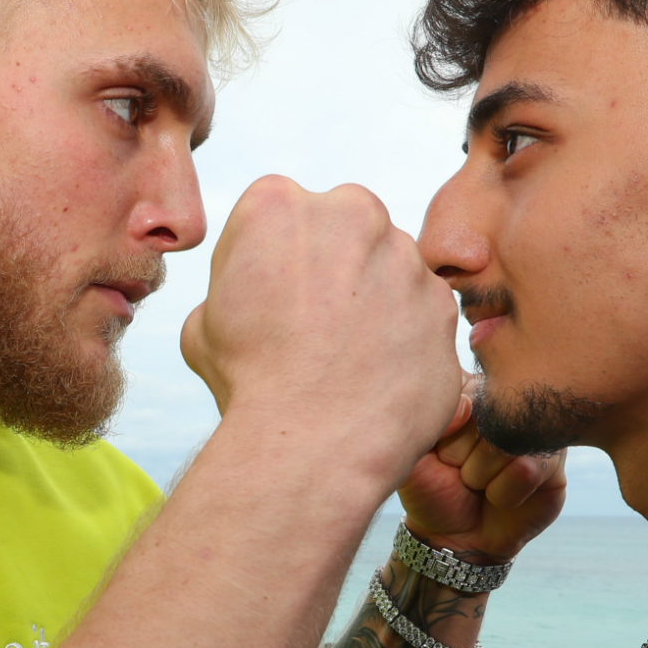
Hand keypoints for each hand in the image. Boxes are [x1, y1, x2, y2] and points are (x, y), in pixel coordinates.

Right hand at [181, 176, 462, 489]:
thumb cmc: (249, 383)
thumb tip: (257, 291)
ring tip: (345, 357)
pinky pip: (422, 312)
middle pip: (343, 227)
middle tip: (311, 324)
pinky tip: (377, 374)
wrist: (312, 444)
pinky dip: (405, 337)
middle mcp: (352, 212)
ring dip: (374, 299)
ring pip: (389, 267)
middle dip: (333, 264)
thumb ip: (237, 284)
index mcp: (278, 203)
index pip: (278, 213)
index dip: (270, 259)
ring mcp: (407, 256)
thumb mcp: (204, 322)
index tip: (267, 300)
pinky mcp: (443, 303)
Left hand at [398, 375, 566, 562]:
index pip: (465, 392)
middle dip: (461, 456)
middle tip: (459, 471)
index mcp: (473, 390)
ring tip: (476, 483)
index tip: (439, 451)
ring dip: (480, 476)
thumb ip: (435, 420)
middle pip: (488, 417)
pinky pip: (528, 470)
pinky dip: (502, 494)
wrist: (451, 536)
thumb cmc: (430, 488)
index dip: (447, 432)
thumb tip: (470, 405)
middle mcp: (508, 403)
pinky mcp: (555, 462)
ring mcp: (535, 430)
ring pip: (507, 444)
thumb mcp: (415, 453)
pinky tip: (498, 497)